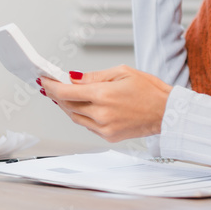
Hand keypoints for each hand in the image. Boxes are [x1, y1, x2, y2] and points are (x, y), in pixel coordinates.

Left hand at [40, 65, 172, 142]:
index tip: (43, 80)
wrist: (167, 112)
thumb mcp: (122, 72)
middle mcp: (101, 113)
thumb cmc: (149, 90)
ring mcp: (104, 127)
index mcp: (104, 94)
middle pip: (67, 106)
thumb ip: (94, 76)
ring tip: (64, 96)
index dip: (51, 86)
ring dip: (67, 107)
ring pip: (75, 117)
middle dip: (56, 96)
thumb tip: (73, 78)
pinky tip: (83, 107)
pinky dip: (81, 115)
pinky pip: (87, 126)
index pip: (66, 92)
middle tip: (51, 86)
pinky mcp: (109, 136)